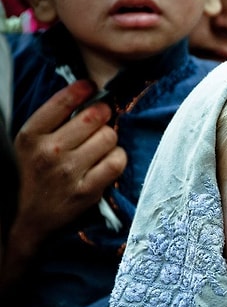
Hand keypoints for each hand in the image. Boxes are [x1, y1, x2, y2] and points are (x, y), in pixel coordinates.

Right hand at [1, 80, 126, 288]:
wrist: (28, 219)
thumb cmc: (34, 175)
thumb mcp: (30, 144)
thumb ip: (53, 121)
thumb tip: (86, 93)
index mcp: (30, 135)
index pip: (62, 101)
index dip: (83, 89)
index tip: (91, 87)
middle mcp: (48, 152)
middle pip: (95, 116)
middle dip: (103, 114)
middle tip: (102, 120)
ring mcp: (68, 172)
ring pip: (109, 137)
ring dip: (111, 139)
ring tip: (101, 146)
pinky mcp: (87, 191)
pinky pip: (117, 161)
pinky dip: (118, 158)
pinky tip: (109, 160)